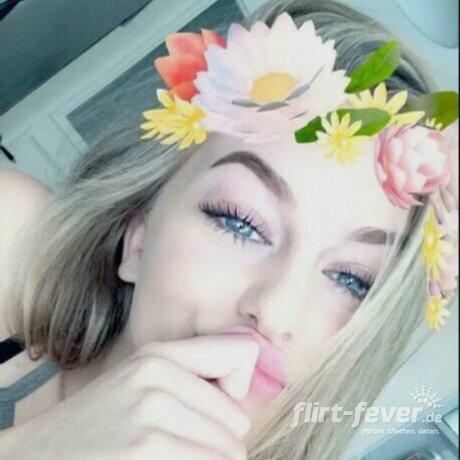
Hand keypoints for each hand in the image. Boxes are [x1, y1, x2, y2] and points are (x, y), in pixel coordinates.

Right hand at [1, 335, 259, 459]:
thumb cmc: (102, 423)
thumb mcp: (141, 383)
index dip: (238, 387)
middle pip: (237, 418)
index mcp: (159, 354)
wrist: (39, 455)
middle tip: (185, 445)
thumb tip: (244, 385)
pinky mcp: (147, 450)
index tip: (217, 408)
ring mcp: (151, 413)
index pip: (241, 352)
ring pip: (229, 450)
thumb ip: (188, 377)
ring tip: (176, 457)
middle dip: (222, 440)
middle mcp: (157, 374)